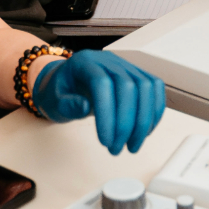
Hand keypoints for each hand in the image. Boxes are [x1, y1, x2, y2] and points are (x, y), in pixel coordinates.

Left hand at [32, 49, 165, 153]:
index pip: (102, 84)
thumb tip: (84, 107)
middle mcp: (108, 60)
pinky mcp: (137, 74)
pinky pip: (154, 88)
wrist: (67, 82)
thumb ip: (67, 104)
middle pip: (128, 86)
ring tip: (132, 145)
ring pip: (146, 87)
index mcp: (84, 63)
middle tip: (117, 148)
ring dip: (144, 121)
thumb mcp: (53, 100)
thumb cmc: (60, 92)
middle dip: (127, 123)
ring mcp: (125, 65)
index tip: (105, 141)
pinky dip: (154, 111)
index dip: (107, 114)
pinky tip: (145, 131)